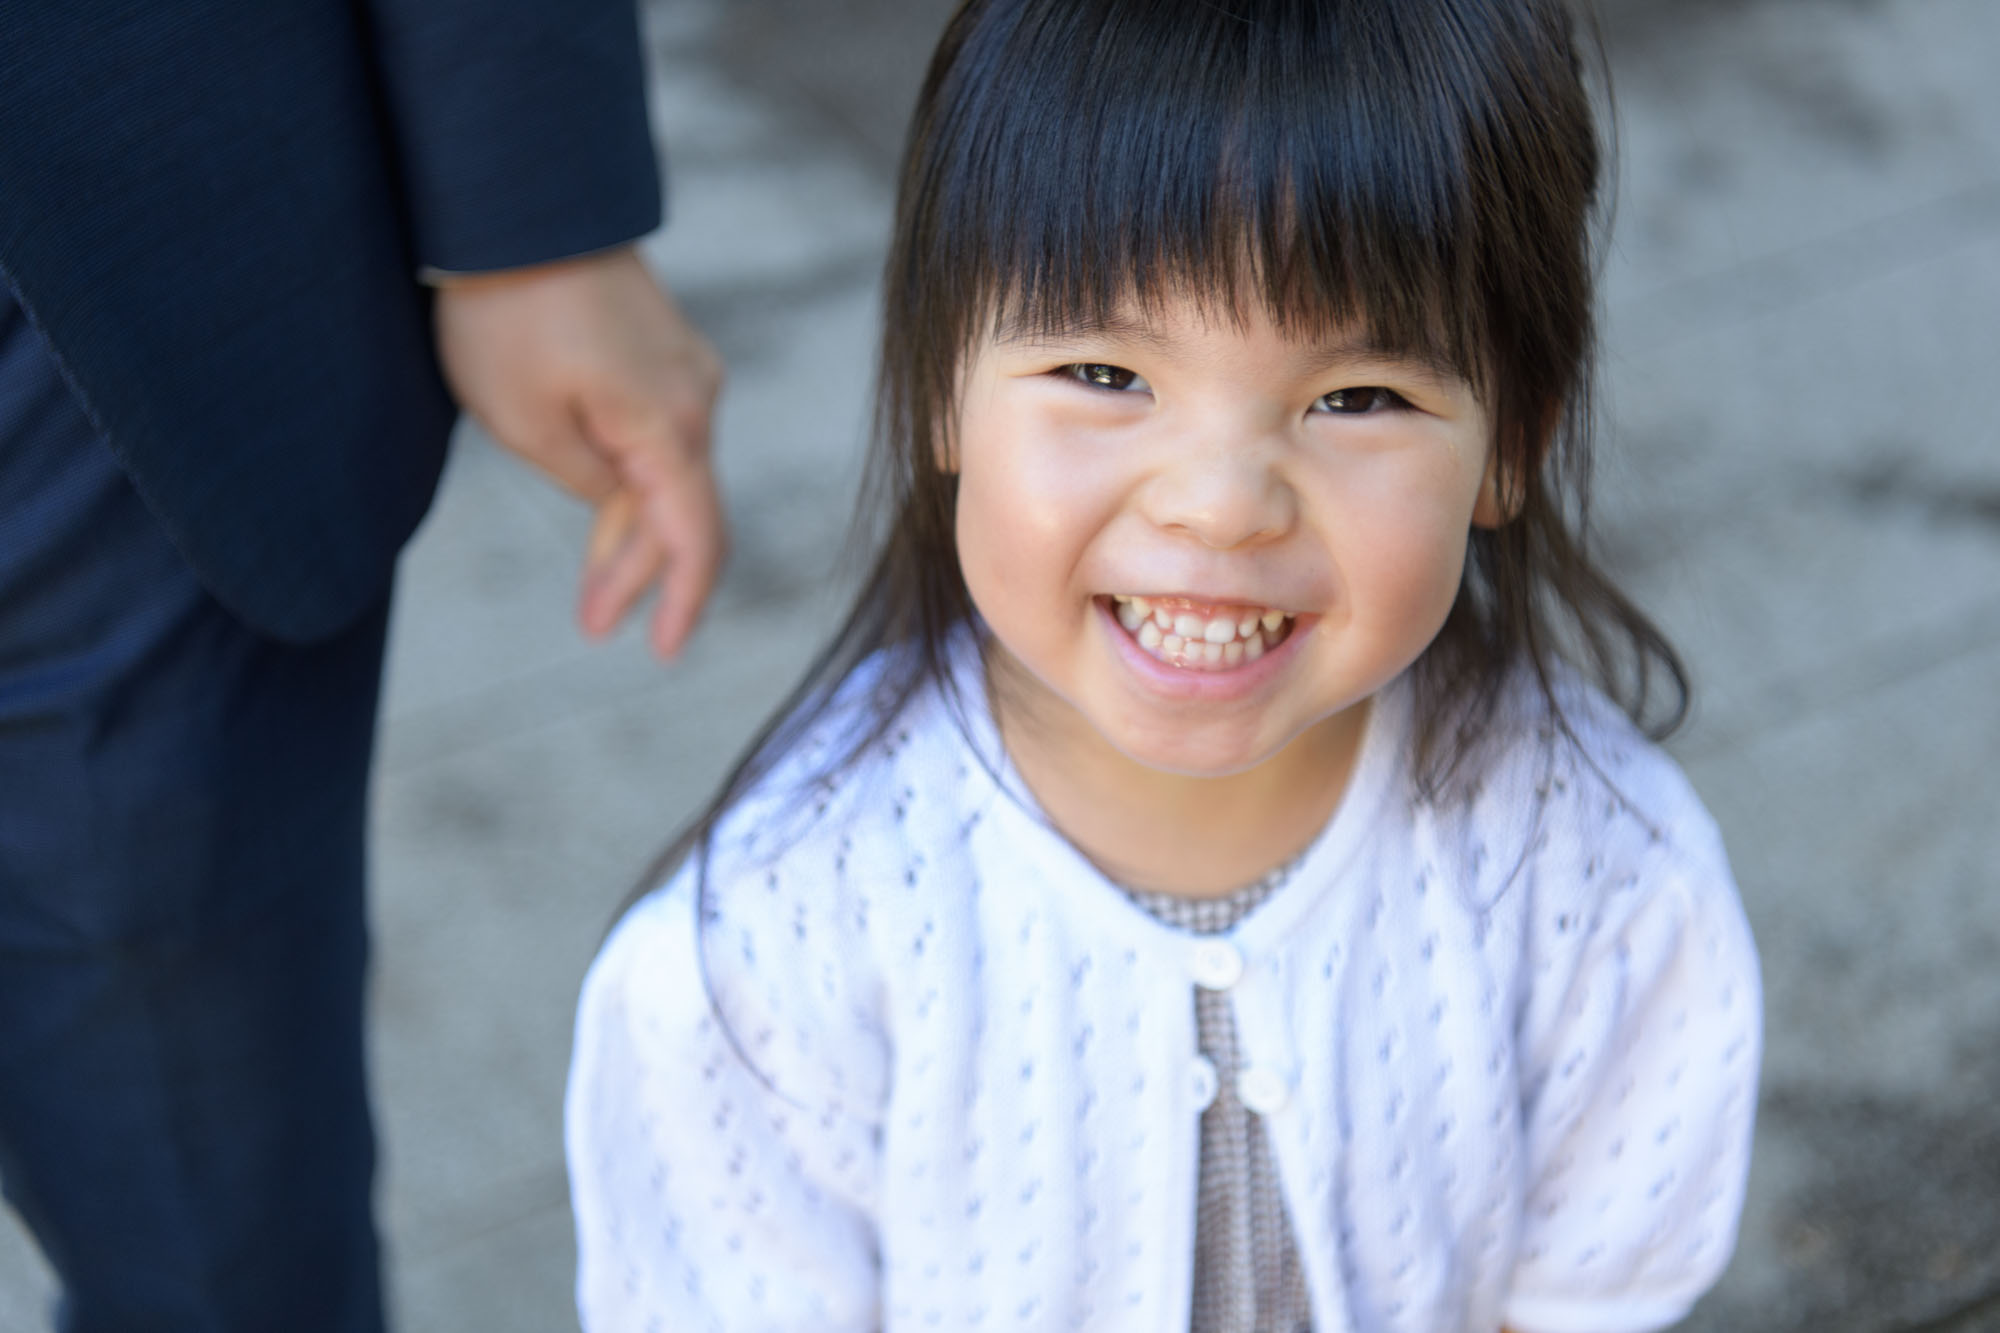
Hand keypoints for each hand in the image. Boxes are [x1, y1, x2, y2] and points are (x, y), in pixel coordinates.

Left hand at [433, 245, 725, 658]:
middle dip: (637, 573)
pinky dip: (632, 482)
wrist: (516, 204)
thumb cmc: (508, 313)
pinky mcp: (660, 352)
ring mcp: (683, 372)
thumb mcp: (525, 423)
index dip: (681, 602)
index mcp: (668, 426)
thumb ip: (585, 482)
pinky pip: (657, 436)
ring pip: (669, 475)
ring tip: (591, 587)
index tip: (660, 652)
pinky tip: (601, 507)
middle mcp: (695, 400)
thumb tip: (618, 500)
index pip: (696, 537)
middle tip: (591, 624)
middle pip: (682, 511)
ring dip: (631, 530)